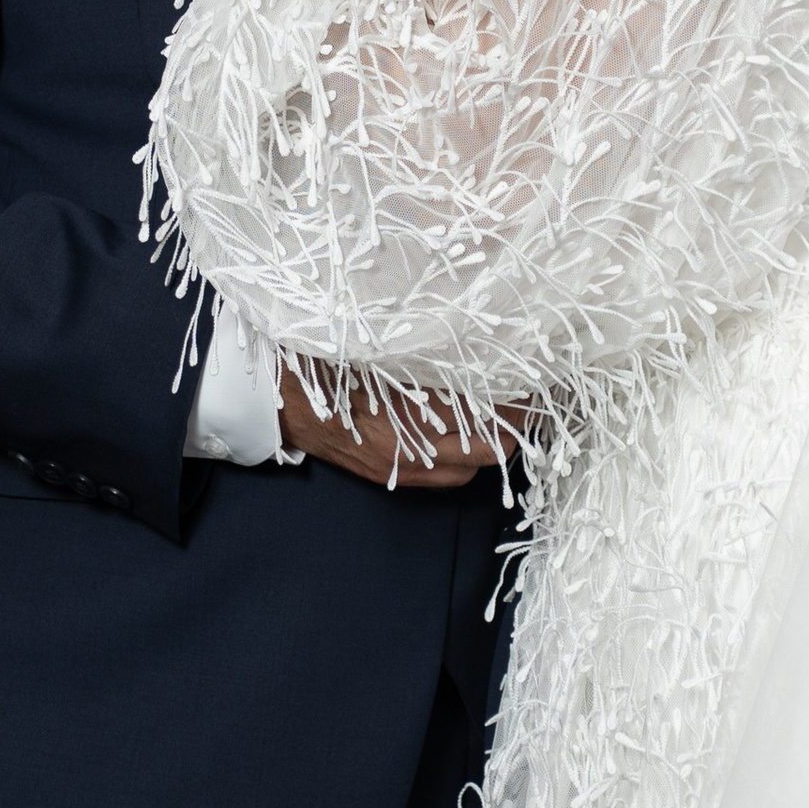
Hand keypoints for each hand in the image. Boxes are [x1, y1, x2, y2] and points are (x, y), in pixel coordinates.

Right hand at [279, 365, 519, 491]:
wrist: (277, 396)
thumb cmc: (324, 361)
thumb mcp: (375, 344)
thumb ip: (421, 346)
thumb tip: (468, 329)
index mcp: (410, 407)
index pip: (484, 414)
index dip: (514, 400)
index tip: (531, 379)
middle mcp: (410, 444)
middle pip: (488, 448)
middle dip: (513, 425)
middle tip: (527, 398)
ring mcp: (400, 464)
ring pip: (469, 469)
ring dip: (490, 446)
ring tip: (505, 418)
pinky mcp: (389, 474)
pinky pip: (441, 478)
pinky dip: (462, 460)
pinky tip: (467, 437)